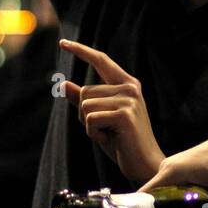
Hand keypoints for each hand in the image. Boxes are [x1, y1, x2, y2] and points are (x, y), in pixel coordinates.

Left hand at [60, 39, 162, 182]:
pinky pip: (90, 118)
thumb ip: (83, 101)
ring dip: (89, 125)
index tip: (63, 42)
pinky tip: (110, 139)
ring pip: (85, 105)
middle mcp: (130, 88)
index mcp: (126, 84)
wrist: (144, 164)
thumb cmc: (122, 142)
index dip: (81, 51)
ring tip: (109, 134)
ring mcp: (129, 100)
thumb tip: (63, 84)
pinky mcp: (125, 114)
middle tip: (105, 129)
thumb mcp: (99, 118)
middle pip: (85, 91)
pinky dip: (93, 133)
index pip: (101, 61)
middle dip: (85, 114)